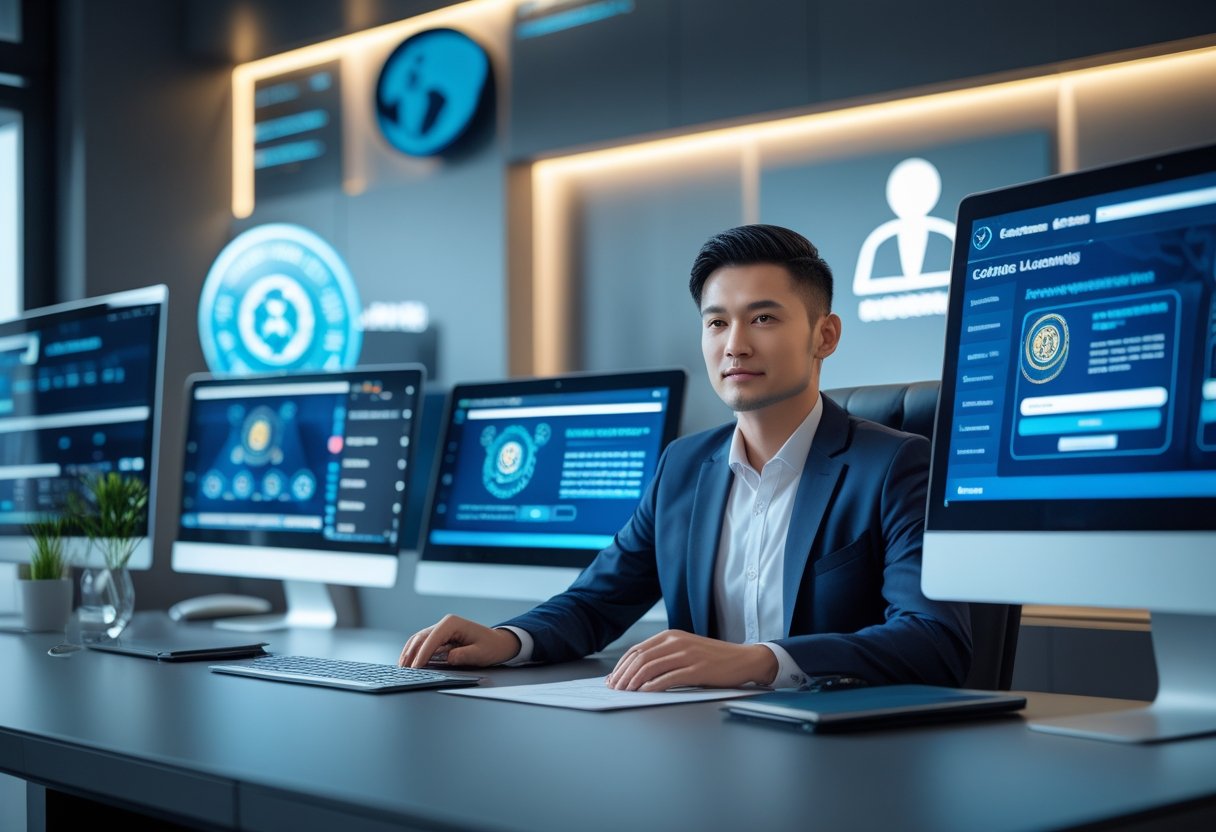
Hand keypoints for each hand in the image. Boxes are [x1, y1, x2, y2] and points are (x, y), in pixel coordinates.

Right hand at [398, 615, 521, 668]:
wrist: (498, 642)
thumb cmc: (491, 647)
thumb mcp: (480, 653)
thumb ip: (463, 655)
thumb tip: (447, 658)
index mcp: (453, 623)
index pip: (433, 638)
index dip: (423, 654)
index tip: (416, 668)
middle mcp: (445, 623)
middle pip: (421, 637)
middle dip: (411, 654)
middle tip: (403, 670)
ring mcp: (441, 629)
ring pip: (419, 639)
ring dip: (409, 653)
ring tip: (401, 667)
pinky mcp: (440, 636)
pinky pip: (424, 643)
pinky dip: (415, 652)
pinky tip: (409, 662)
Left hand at [605, 630, 777, 690]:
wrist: (743, 659)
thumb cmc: (712, 659)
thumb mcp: (685, 650)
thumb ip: (663, 656)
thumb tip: (636, 672)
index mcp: (671, 635)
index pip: (637, 650)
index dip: (621, 665)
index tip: (612, 678)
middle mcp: (677, 642)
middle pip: (640, 658)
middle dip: (623, 675)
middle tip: (615, 688)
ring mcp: (687, 655)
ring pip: (651, 667)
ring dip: (634, 682)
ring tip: (626, 693)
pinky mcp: (697, 669)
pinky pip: (669, 678)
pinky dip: (653, 686)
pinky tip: (644, 693)